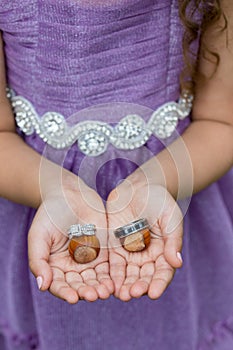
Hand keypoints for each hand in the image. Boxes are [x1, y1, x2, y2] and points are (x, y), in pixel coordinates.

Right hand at [28, 173, 113, 303]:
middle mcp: (73, 268)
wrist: (70, 194)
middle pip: (80, 285)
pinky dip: (113, 275)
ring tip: (106, 292)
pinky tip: (116, 281)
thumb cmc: (50, 214)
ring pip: (96, 279)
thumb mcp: (38, 236)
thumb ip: (38, 261)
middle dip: (87, 291)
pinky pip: (110, 267)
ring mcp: (90, 260)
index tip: (73, 298)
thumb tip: (42, 286)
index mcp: (55, 267)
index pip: (59, 285)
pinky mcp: (106, 252)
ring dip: (101, 287)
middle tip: (94, 296)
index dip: (65, 292)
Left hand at [107, 168, 182, 300]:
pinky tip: (108, 284)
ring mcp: (130, 253)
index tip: (153, 293)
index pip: (162, 272)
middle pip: (143, 277)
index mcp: (164, 252)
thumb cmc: (159, 201)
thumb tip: (177, 263)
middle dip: (139, 286)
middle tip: (132, 293)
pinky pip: (112, 264)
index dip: (158, 283)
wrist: (139, 187)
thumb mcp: (170, 218)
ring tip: (121, 295)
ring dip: (124, 285)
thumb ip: (173, 240)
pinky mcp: (114, 247)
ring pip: (127, 275)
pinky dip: (111, 275)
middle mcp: (147, 256)